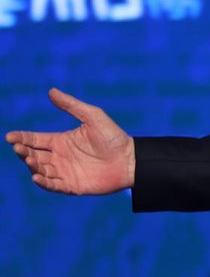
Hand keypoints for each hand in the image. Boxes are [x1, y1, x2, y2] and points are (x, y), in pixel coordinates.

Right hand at [6, 88, 134, 194]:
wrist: (131, 159)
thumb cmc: (113, 137)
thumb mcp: (93, 116)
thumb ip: (72, 105)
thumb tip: (51, 91)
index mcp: (61, 141)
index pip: (35, 139)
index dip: (21, 138)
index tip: (9, 136)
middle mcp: (59, 157)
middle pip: (33, 155)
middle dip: (23, 151)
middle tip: (19, 147)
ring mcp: (65, 172)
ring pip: (40, 170)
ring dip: (32, 165)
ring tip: (29, 158)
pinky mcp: (72, 185)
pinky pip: (53, 185)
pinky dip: (43, 182)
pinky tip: (36, 176)